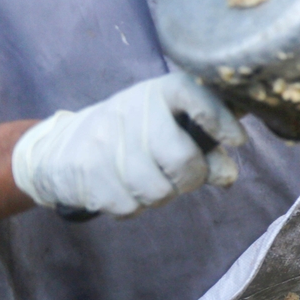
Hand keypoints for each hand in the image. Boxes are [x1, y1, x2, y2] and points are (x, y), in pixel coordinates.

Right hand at [11, 73, 246, 216]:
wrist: (61, 147)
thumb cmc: (134, 135)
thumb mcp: (168, 124)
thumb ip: (203, 144)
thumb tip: (227, 174)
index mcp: (157, 92)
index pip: (193, 95)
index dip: (219, 119)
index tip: (239, 140)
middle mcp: (130, 110)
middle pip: (181, 158)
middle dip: (193, 178)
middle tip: (188, 177)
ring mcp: (104, 140)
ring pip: (157, 190)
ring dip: (163, 195)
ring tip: (154, 182)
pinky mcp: (86, 171)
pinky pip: (131, 206)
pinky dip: (136, 206)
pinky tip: (126, 189)